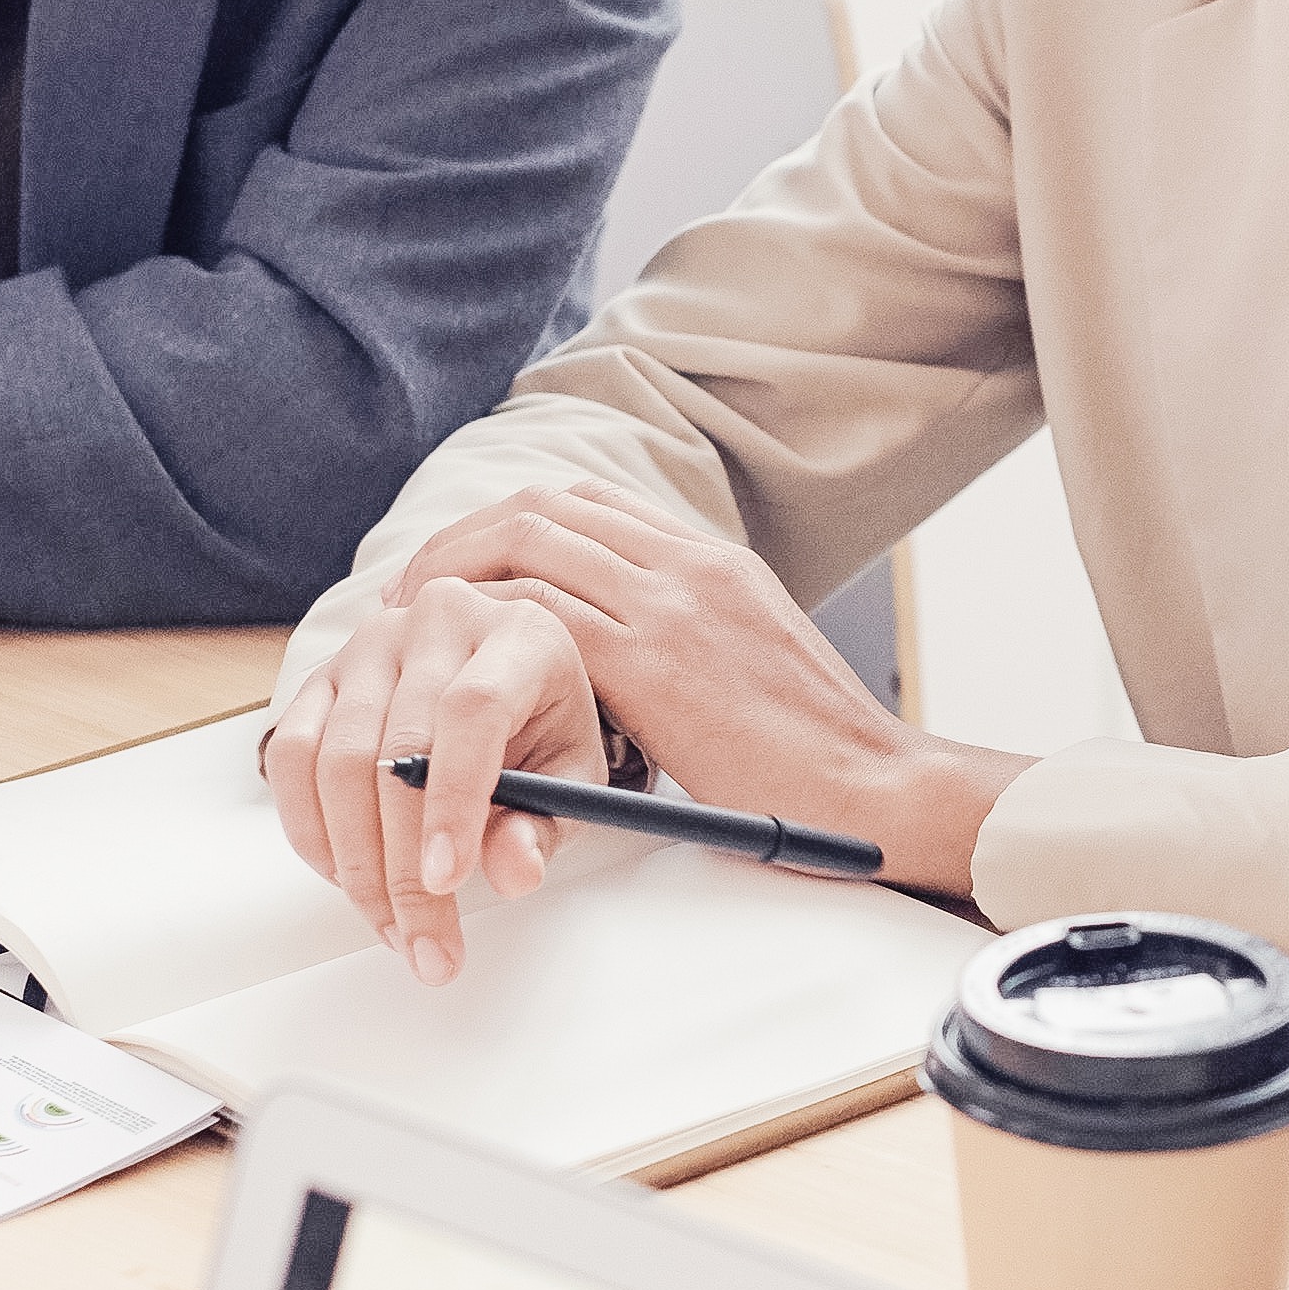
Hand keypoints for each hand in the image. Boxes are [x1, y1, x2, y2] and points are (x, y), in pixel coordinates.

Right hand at [262, 571, 600, 981]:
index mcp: (517, 635)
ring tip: (393, 927)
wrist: (505, 682)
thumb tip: (512, 872)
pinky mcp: (319, 678)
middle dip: (403, 867)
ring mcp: (369, 646)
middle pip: (396, 749)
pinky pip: (292, 758)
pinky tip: (347, 876)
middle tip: (424, 944)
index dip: (453, 802)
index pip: (470, 711)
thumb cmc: (543, 730)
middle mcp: (436, 622)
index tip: (447, 882)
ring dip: (356, 863)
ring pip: (336, 760)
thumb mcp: (571, 778)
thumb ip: (546, 826)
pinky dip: (311, 830)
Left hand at [391, 486, 1020, 901]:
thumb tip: (627, 665)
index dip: (510, 522)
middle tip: (414, 588)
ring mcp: (673, 605)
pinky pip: (539, 618)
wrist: (876, 788)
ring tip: (412, 625)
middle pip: (543, 507)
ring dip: (455, 577)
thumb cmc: (818, 758)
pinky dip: (482, 631)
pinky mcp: (656, 662)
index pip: (590, 501)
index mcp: (714, 561)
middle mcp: (689, 565)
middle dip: (462, 539)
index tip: (466, 563)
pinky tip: (451, 666)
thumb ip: (693, 642)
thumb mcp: (754, 665)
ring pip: (529, 546)